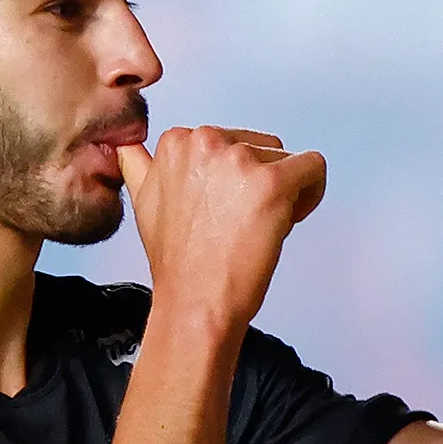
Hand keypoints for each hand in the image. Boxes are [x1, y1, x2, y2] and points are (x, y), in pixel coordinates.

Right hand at [117, 123, 327, 333]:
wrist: (195, 303)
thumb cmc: (179, 262)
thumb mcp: (144, 202)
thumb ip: (140, 166)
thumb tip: (127, 148)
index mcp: (176, 141)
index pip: (230, 141)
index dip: (235, 179)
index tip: (225, 210)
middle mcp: (205, 140)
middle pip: (260, 147)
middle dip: (259, 183)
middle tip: (241, 224)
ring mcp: (239, 159)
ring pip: (287, 159)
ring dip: (284, 193)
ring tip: (257, 228)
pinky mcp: (272, 182)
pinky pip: (314, 166)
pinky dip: (312, 193)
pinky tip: (290, 220)